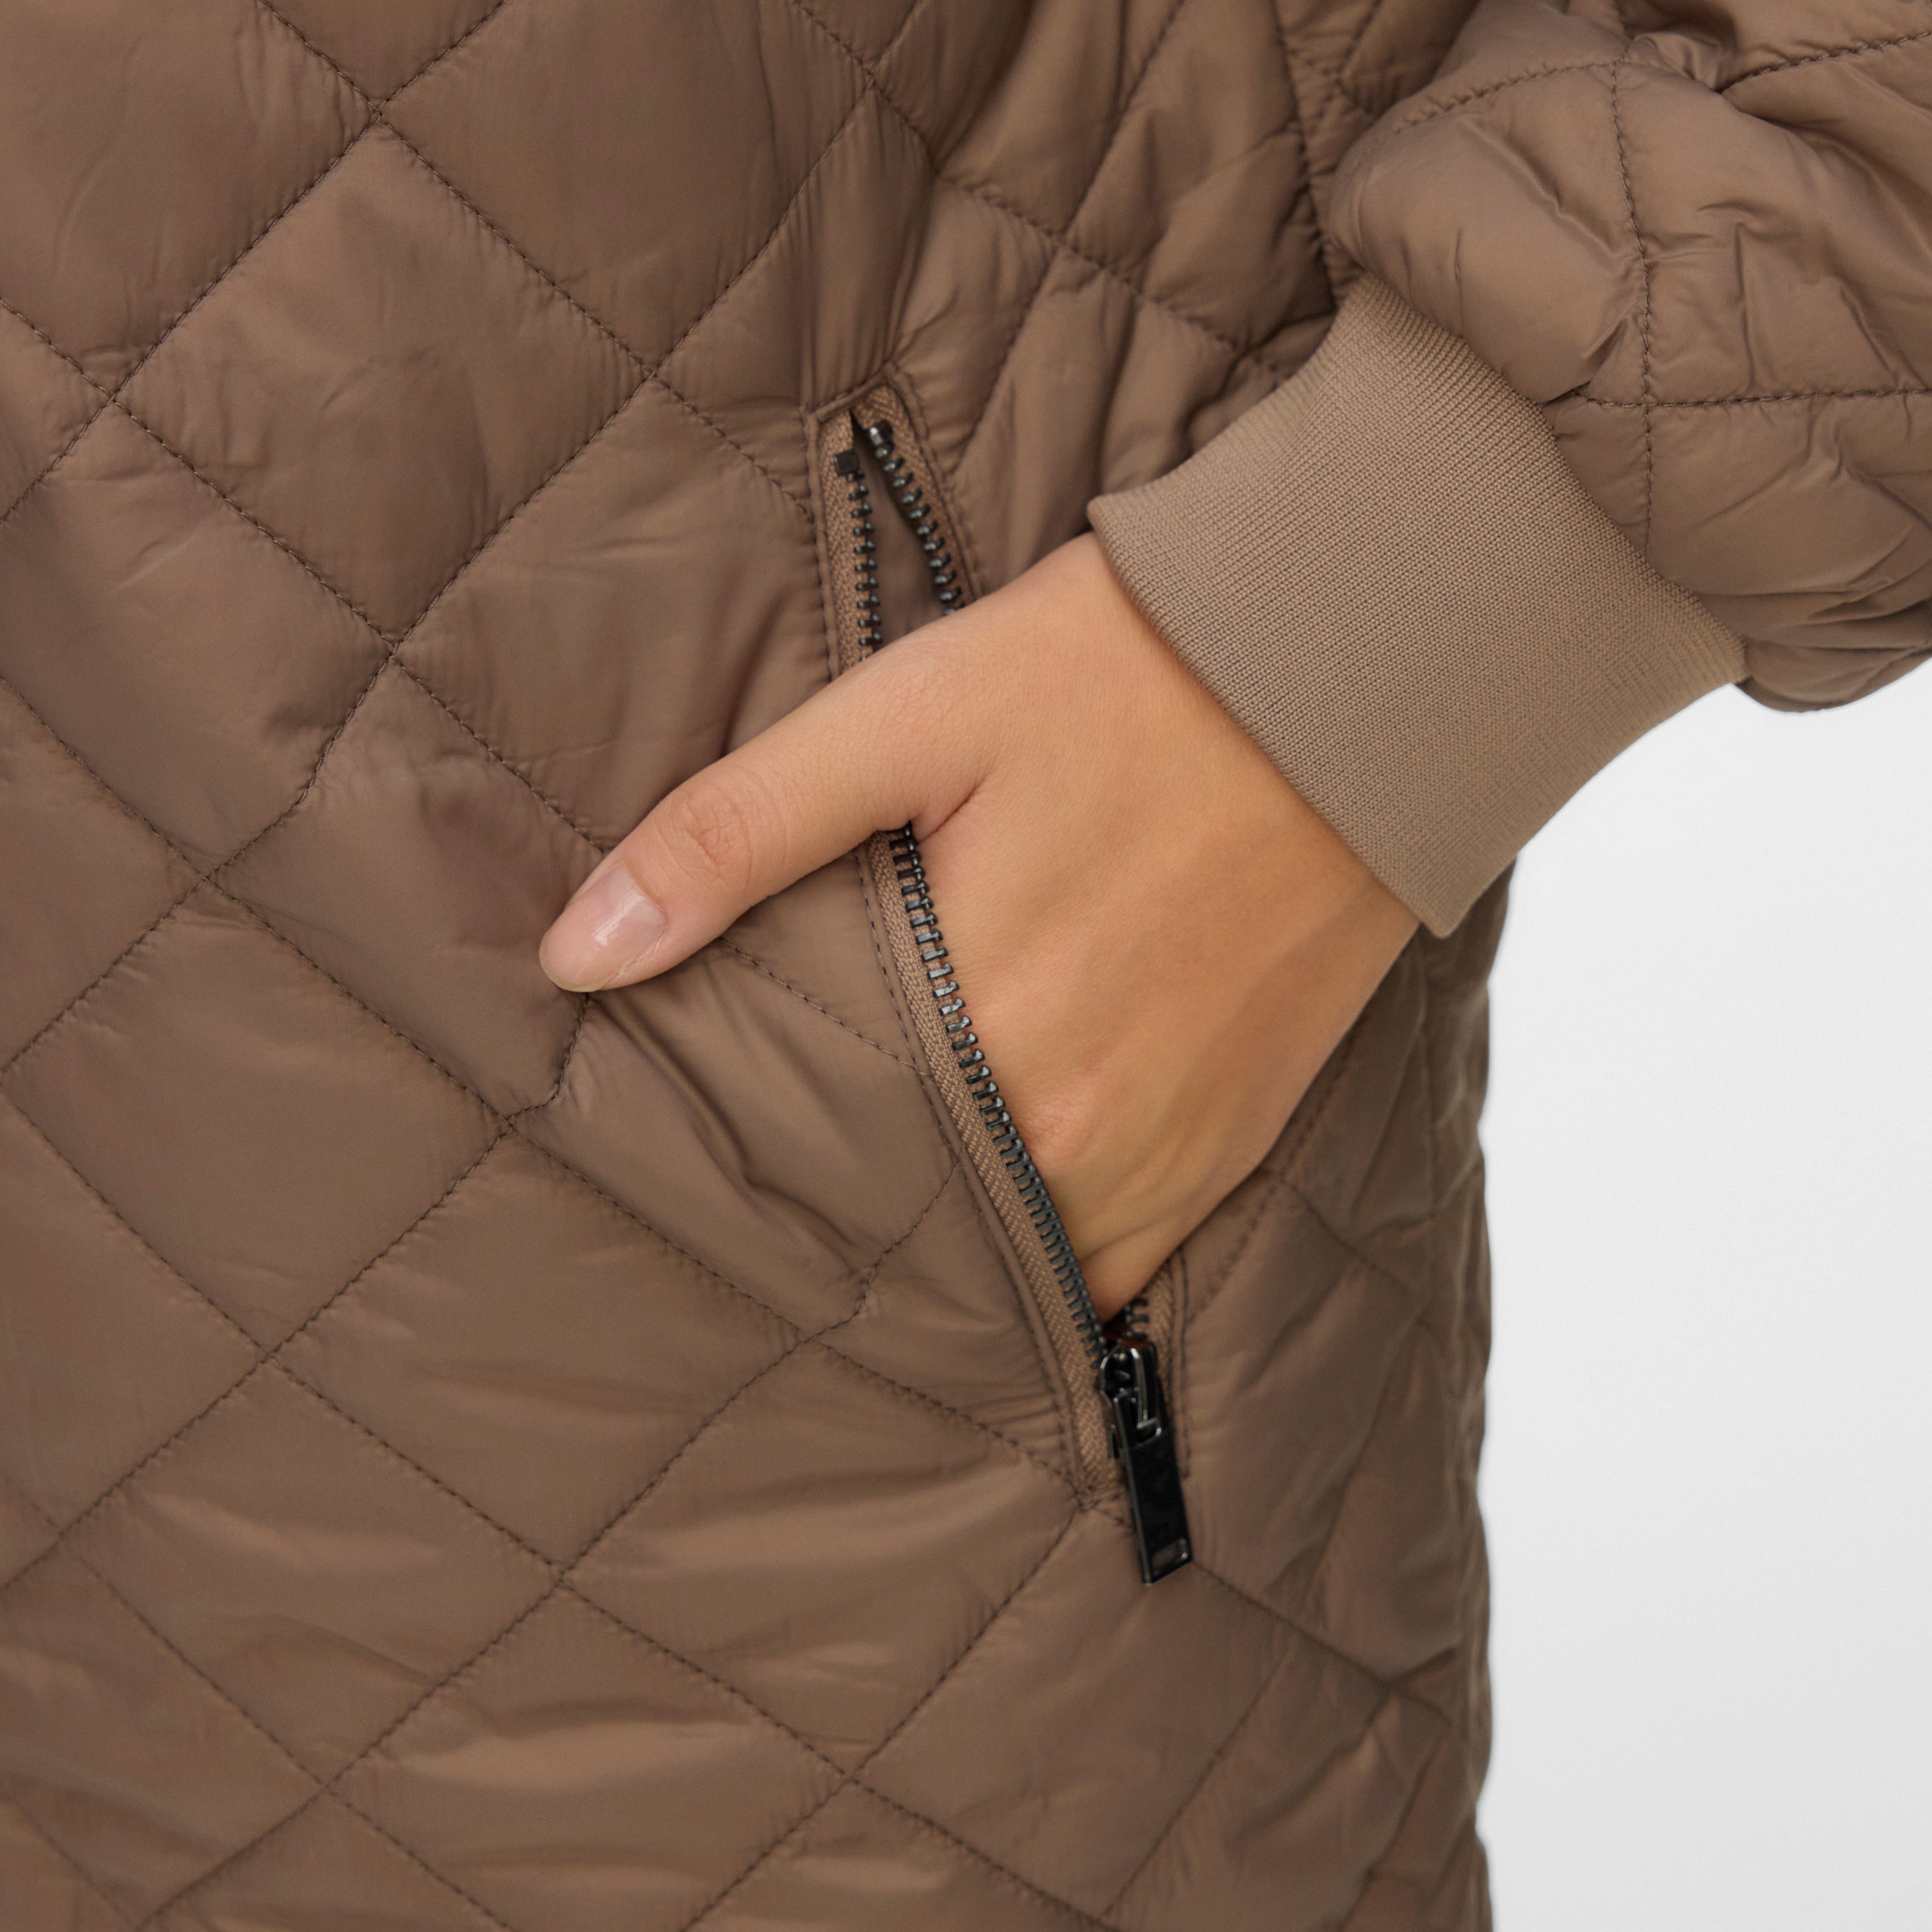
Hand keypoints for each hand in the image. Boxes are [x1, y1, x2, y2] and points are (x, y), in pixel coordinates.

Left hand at [538, 536, 1415, 1313]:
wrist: (1353, 666)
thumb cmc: (1119, 671)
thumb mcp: (907, 714)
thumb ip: (735, 835)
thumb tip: (578, 953)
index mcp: (984, 1028)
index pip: (811, 1168)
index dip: (738, 1176)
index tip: (680, 1173)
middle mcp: (1083, 1124)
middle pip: (911, 1229)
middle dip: (833, 1223)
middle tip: (753, 1201)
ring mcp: (1173, 1147)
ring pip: (1019, 1265)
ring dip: (943, 1248)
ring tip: (867, 1211)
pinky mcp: (1239, 1136)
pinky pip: (1125, 1260)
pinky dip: (1054, 1254)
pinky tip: (995, 1212)